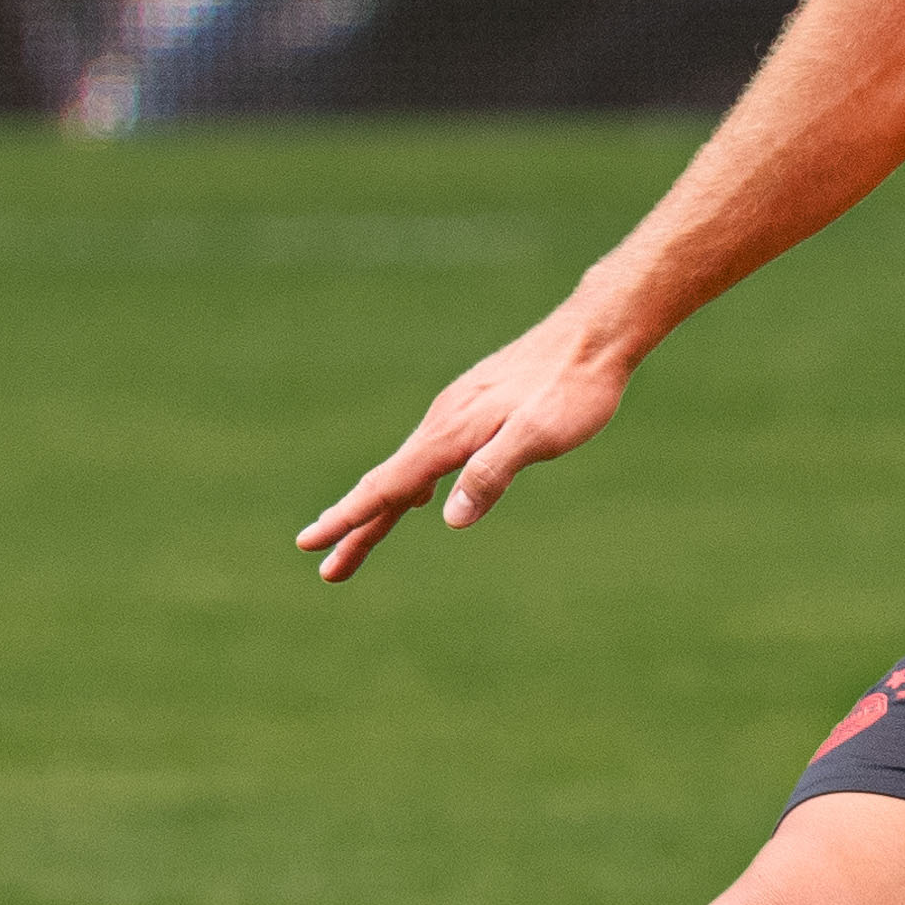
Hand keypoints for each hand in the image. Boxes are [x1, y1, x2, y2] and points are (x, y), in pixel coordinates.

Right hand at [298, 307, 639, 580]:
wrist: (593, 334)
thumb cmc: (572, 387)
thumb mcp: (538, 435)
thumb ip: (492, 473)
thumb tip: (449, 518)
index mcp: (451, 434)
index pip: (388, 486)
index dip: (349, 519)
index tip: (310, 545)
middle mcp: (443, 423)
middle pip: (388, 484)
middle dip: (355, 527)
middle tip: (327, 570)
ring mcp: (457, 415)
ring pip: (407, 470)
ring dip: (380, 510)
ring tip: (357, 542)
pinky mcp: (474, 410)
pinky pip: (428, 457)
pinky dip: (409, 485)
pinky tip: (416, 498)